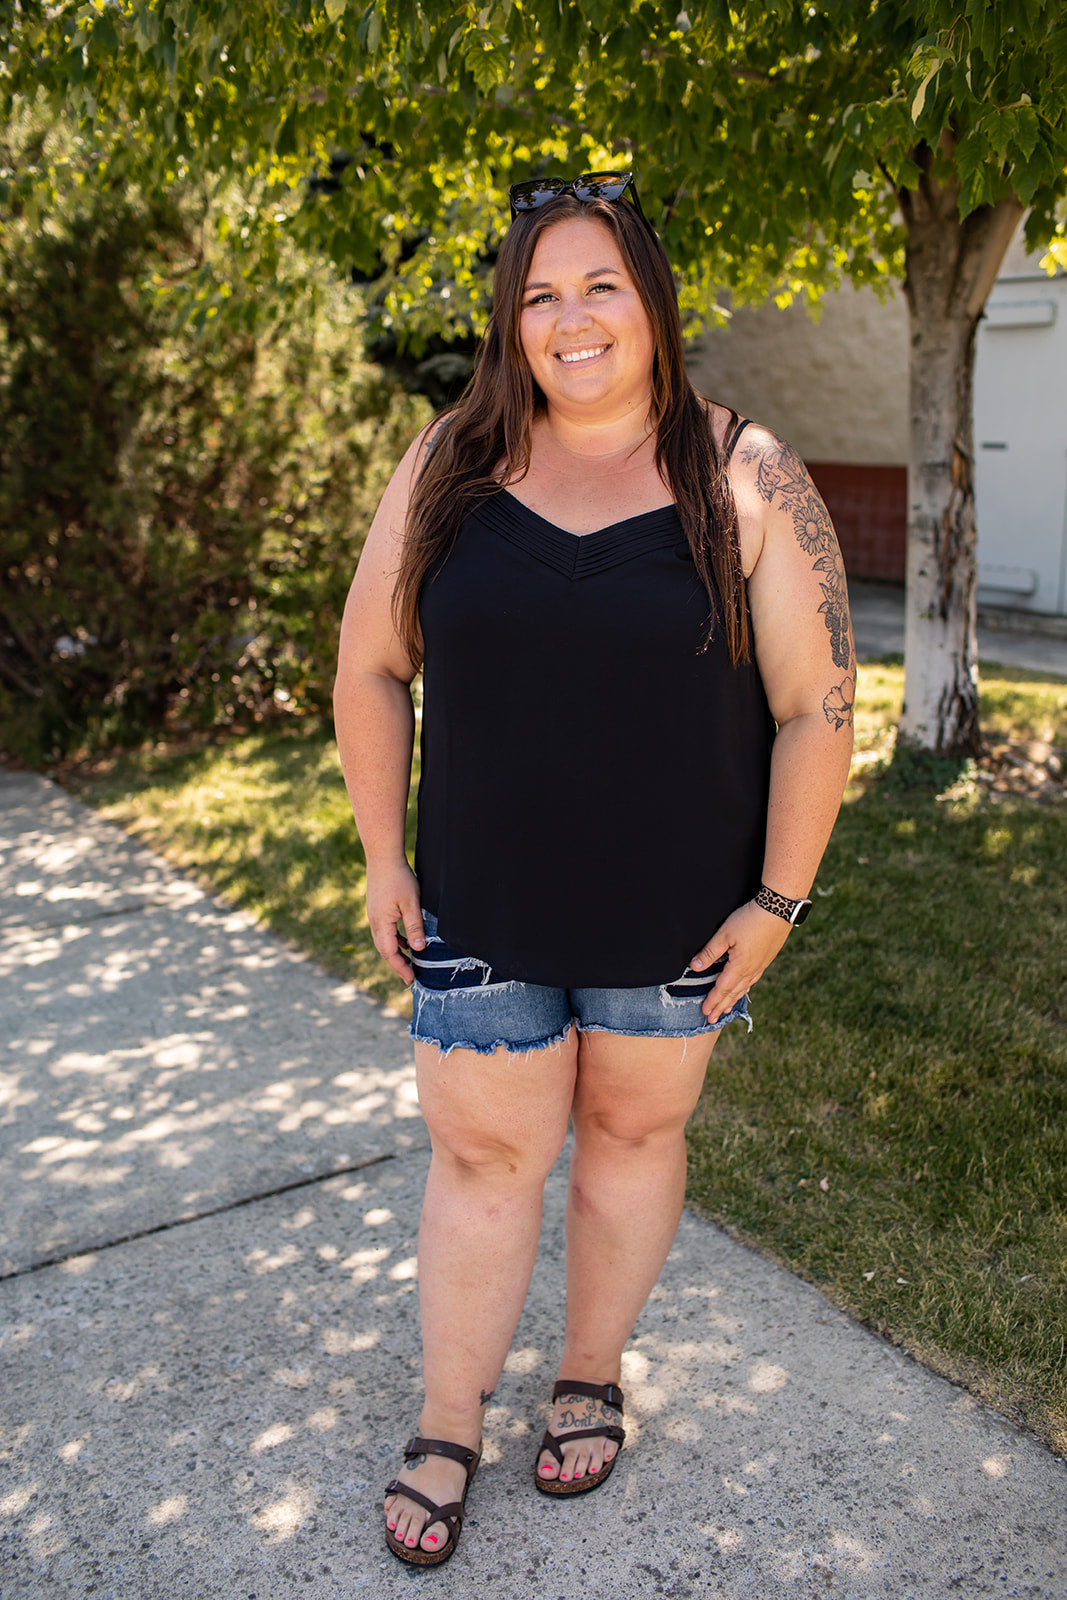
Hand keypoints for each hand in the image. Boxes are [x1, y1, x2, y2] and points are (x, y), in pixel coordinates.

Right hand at [365, 860, 424, 983]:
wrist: (382, 857)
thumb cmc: (398, 878)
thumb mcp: (411, 903)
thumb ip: (414, 926)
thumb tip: (418, 949)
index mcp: (381, 924)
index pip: (390, 953)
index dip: (400, 968)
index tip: (411, 980)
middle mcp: (375, 923)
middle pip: (385, 951)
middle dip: (398, 965)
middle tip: (411, 977)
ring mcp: (375, 916)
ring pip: (385, 941)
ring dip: (397, 953)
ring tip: (410, 963)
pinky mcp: (378, 910)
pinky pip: (386, 931)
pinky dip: (396, 940)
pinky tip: (407, 942)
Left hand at [690, 900, 792, 1023]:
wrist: (779, 910)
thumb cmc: (750, 919)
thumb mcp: (725, 934)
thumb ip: (710, 951)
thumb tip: (695, 967)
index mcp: (740, 966)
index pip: (722, 989)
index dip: (713, 1001)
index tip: (705, 1012)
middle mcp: (752, 970)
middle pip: (733, 992)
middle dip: (722, 1006)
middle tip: (712, 1019)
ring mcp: (761, 965)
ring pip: (744, 987)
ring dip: (733, 999)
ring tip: (726, 1009)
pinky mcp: (767, 958)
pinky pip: (753, 979)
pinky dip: (745, 988)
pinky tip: (744, 988)